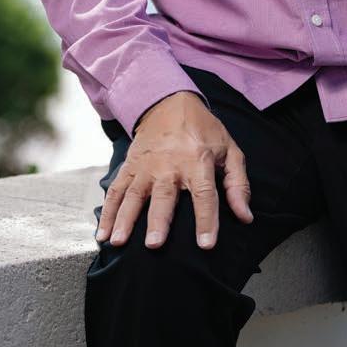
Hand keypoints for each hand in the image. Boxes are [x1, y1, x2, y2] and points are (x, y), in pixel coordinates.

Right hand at [94, 91, 252, 250]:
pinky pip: (116, 190)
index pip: (204, 194)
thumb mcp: (229, 150)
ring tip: (116, 242)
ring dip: (124, 219)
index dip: (207, 219)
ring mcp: (146, 166)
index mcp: (198, 160)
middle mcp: (170, 164)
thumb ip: (238, 184)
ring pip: (133, 194)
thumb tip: (245, 216)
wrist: (169, 102)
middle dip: (158, 221)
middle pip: (164, 196)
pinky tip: (101, 233)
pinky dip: (107, 212)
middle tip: (153, 245)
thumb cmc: (203, 130)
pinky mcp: (130, 166)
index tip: (206, 244)